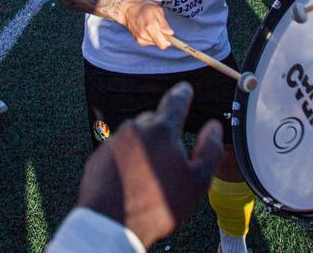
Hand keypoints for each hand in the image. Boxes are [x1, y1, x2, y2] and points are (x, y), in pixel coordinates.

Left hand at [77, 82, 223, 246]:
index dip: (183, 94)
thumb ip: (210, 150)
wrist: (111, 224)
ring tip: (150, 176)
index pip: (175, 101)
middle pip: (155, 121)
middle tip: (170, 158)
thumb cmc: (158, 205)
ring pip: (135, 136)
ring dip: (145, 147)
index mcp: (163, 130)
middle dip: (164, 132)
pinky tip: (131, 181)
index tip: (185, 89)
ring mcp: (114, 141)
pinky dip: (126, 160)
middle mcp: (136, 128)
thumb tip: (214, 127)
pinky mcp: (99, 157)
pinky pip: (118, 152)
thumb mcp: (197, 181)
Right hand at [121, 0, 173, 48]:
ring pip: (155, 43)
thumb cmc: (145, 9)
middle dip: (163, 38)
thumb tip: (170, 33)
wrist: (130, 10)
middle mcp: (144, 34)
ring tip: (152, 27)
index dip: (168, 41)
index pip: (162, 43)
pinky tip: (148, 30)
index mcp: (150, 26)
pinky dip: (151, 38)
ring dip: (156, 37)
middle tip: (161, 28)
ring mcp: (140, 38)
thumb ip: (164, 23)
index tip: (170, 35)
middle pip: (160, 44)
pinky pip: (150, 43)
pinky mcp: (138, 41)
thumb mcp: (157, 11)